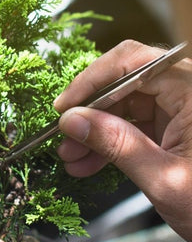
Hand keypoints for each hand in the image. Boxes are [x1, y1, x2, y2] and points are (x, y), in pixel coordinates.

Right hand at [54, 39, 191, 241]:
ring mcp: (182, 109)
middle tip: (63, 139)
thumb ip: (116, 144)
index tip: (63, 107)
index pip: (133, 63)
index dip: (91, 81)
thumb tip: (71, 120)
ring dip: (95, 132)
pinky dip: (111, 144)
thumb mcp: (164, 178)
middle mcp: (189, 91)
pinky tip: (89, 163)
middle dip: (90, 113)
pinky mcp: (176, 127)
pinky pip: (135, 126)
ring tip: (71, 158)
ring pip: (125, 106)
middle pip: (124, 84)